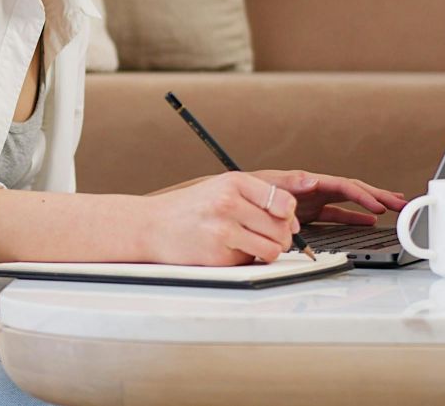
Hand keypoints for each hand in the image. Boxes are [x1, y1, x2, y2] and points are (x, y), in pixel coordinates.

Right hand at [143, 171, 300, 265]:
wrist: (151, 226)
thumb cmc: (190, 207)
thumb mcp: (222, 187)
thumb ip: (258, 197)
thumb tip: (293, 222)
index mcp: (234, 182)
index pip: (284, 201)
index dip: (289, 215)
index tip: (283, 219)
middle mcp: (229, 204)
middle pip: (282, 228)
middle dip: (280, 236)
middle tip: (265, 235)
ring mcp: (223, 231)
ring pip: (272, 249)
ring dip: (267, 251)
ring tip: (249, 243)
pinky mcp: (218, 256)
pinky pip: (251, 262)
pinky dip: (245, 259)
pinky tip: (228, 249)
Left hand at [248, 169, 408, 225]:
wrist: (230, 201)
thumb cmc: (247, 190)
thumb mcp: (266, 184)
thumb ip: (289, 183)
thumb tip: (311, 180)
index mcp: (308, 181)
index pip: (343, 186)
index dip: (363, 195)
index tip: (379, 206)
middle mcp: (315, 189)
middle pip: (354, 190)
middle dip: (378, 196)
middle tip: (401, 203)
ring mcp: (314, 201)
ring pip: (350, 202)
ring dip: (371, 205)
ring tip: (394, 208)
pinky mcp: (310, 213)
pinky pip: (338, 214)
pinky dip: (354, 218)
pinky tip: (369, 222)